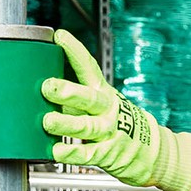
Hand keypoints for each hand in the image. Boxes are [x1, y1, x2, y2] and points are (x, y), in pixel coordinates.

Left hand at [41, 30, 190, 190]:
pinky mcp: (108, 153)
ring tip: (48, 121)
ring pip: (87, 126)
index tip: (60, 37)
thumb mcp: (97, 102)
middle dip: (68, 91)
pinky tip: (57, 152)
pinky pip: (89, 154)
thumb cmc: (113, 122)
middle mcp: (106, 108)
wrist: (149, 150)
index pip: (88, 67)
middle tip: (48, 86)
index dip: (75, 51)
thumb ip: (72, 96)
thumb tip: (40, 85)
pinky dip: (73, 154)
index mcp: (102, 91)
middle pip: (88, 97)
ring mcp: (108, 130)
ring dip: (67, 124)